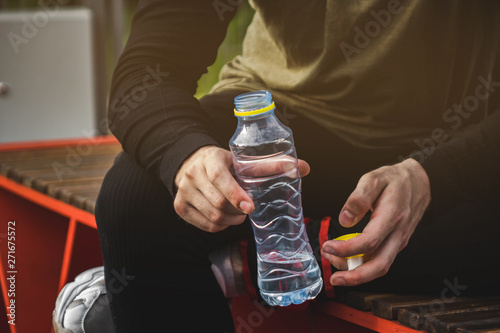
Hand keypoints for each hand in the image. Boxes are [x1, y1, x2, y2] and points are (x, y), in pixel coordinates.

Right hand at [174, 146, 309, 232]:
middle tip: (247, 209)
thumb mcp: (243, 160)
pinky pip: (205, 226)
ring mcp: (183, 192)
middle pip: (218, 203)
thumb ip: (271, 165)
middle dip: (237, 211)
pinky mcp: (180, 206)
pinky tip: (226, 217)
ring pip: (213, 217)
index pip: (220, 178)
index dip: (236, 195)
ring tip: (238, 213)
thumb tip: (303, 168)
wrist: (191, 162)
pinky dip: (220, 226)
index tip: (250, 207)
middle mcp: (192, 174)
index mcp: (210, 160)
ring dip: (231, 220)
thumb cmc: (224, 163)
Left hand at [321, 158, 430, 285]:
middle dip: (355, 277)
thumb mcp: (374, 179)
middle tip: (334, 279)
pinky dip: (363, 264)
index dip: (347, 249)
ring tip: (334, 263)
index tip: (327, 247)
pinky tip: (346, 258)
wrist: (419, 182)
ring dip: (357, 272)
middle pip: (379, 265)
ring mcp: (399, 240)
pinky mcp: (396, 243)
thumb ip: (359, 198)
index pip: (370, 241)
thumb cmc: (394, 180)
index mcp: (392, 216)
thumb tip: (345, 219)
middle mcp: (398, 233)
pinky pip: (381, 259)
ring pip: (380, 266)